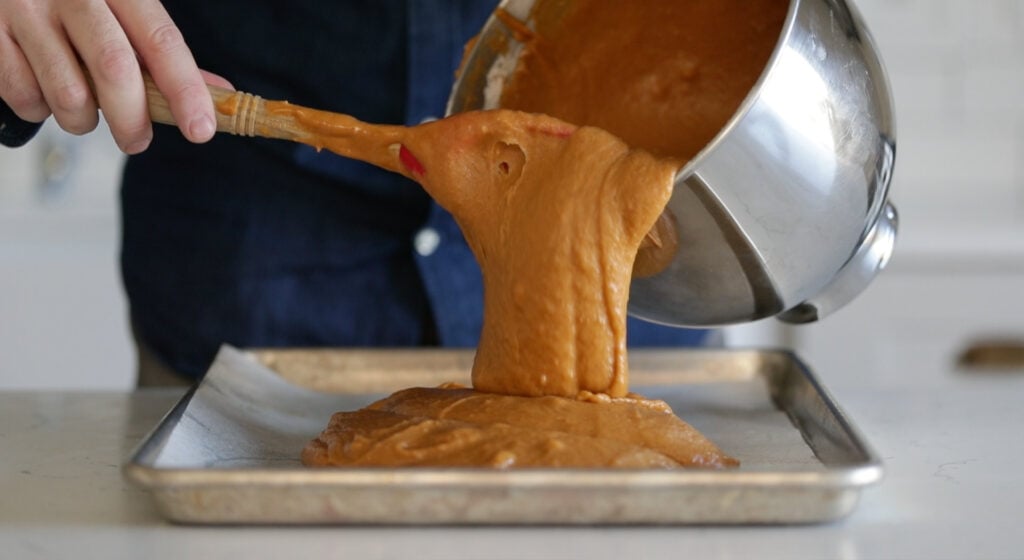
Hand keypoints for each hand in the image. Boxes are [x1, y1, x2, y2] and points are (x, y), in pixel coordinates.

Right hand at [0, 0, 230, 152]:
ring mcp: (24, 9)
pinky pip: (23, 95)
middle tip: (137, 141)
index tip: (201, 129)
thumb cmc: (75, 1)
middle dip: (133, 121)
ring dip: (82, 121)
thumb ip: (163, 52)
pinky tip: (43, 92)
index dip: (185, 90)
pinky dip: (39, 110)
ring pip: (68, 94)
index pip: (162, 41)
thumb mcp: (123, 10)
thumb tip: (220, 93)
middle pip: (115, 69)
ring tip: (82, 112)